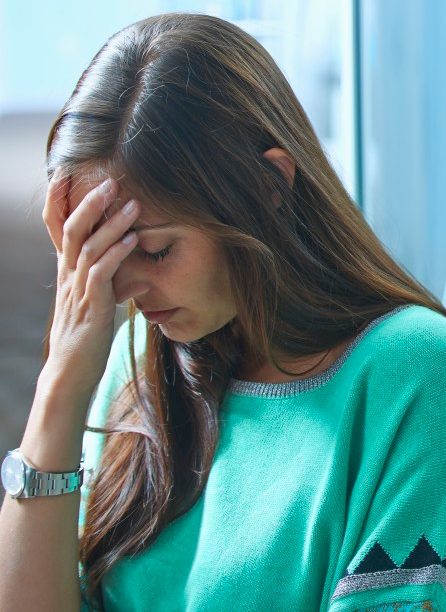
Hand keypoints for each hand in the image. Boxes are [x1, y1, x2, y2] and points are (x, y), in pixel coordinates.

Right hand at [38, 171, 144, 413]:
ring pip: (88, 248)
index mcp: (67, 273)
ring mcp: (77, 291)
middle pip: (71, 230)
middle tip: (110, 181)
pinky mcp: (91, 307)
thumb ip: (118, 288)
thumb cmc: (87, 340)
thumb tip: (141, 279)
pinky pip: (101, 274)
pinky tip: (134, 240)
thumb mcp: (102, 308)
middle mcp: (68, 277)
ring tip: (132, 204)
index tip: (64, 175)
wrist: (71, 374)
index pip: (56, 230)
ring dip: (111, 224)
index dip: (58, 202)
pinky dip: (118, 254)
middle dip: (89, 203)